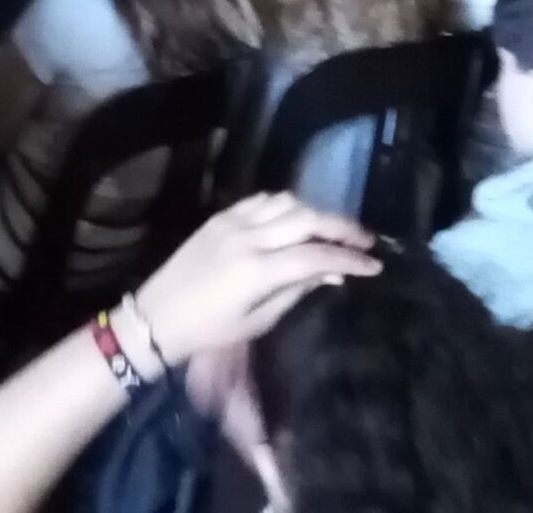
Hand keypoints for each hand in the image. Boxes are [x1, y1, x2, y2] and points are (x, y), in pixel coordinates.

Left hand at [131, 194, 376, 367]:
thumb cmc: (209, 331)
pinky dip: (285, 205)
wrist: (158, 315)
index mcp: (257, 270)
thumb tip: (332, 272)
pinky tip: (297, 218)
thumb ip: (296, 291)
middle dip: (341, 226)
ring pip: (286, 202)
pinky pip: (261, 200)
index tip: (374, 264)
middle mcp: (248, 238)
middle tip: (365, 240)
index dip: (349, 259)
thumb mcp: (258, 321)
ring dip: (314, 212)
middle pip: (307, 218)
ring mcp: (232, 222)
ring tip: (333, 230)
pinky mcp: (221, 216)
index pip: (316, 255)